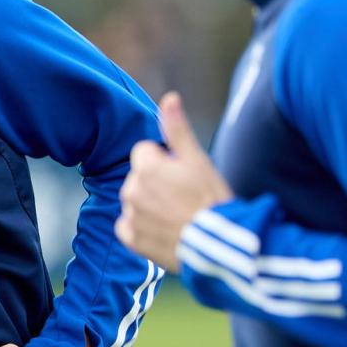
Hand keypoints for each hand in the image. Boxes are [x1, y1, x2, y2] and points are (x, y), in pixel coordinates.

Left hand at [117, 92, 233, 272]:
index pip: (145, 151)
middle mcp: (131, 189)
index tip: (184, 176)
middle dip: (157, 183)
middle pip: (139, 176)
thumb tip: (169, 97)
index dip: (165, 161)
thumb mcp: (198, 160)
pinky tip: (165, 230)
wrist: (218, 248)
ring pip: (135, 201)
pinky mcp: (130, 238)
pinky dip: (142, 228)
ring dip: (150, 205)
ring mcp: (129, 215)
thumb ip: (178, 129)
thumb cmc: (212, 200)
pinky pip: (128, 226)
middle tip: (184, 198)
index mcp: (146, 167)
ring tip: (178, 215)